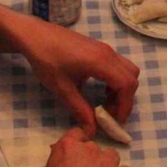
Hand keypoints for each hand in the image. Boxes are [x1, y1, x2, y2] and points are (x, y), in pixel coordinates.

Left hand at [15, 17, 140, 134]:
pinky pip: (118, 65)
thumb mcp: (62, 89)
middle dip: (125, 99)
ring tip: (104, 102)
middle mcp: (108, 53)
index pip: (126, 85)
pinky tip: (100, 88)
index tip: (114, 121)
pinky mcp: (99, 48)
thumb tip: (92, 131)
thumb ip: (80, 110)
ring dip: (121, 88)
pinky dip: (116, 80)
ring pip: (127, 69)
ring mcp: (105, 48)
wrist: (35, 36)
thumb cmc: (47, 61)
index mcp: (101, 62)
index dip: (125, 106)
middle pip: (131, 77)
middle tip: (109, 113)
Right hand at [37, 128, 133, 166]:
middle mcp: (91, 150)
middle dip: (92, 161)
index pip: (79, 133)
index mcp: (69, 146)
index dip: (80, 144)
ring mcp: (109, 164)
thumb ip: (62, 158)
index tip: (79, 156)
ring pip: (112, 158)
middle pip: (96, 149)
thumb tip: (68, 156)